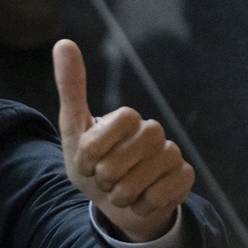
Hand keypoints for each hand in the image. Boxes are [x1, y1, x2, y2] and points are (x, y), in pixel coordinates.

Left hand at [54, 39, 194, 241]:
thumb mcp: (74, 129)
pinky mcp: (184, 178)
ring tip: (119, 191)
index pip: (113, 126)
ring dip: (119, 195)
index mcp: (128, 118)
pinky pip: (159, 197)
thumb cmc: (91, 164)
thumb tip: (63, 41)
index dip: (92, 152)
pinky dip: (140, 206)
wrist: (113, 203)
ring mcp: (172, 154)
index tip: (86, 162)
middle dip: (103, 178)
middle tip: (103, 179)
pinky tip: (140, 201)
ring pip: (138, 183)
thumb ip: (71, 87)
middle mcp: (154, 132)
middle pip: (119, 161)